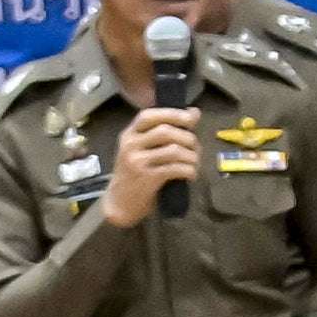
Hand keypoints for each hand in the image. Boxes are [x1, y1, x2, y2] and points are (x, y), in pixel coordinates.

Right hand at [98, 106, 204, 233]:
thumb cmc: (135, 174)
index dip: (172, 114)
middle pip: (165, 131)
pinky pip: (175, 169)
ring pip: (173, 150)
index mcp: (129, 134)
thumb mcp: (143, 149)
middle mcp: (131, 145)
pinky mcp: (147, 179)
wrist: (119, 203)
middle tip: (196, 148)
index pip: (149, 116)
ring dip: (191, 156)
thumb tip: (194, 112)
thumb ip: (164, 131)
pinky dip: (189, 170)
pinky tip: (191, 174)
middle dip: (187, 138)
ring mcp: (137, 162)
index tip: (191, 118)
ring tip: (195, 162)